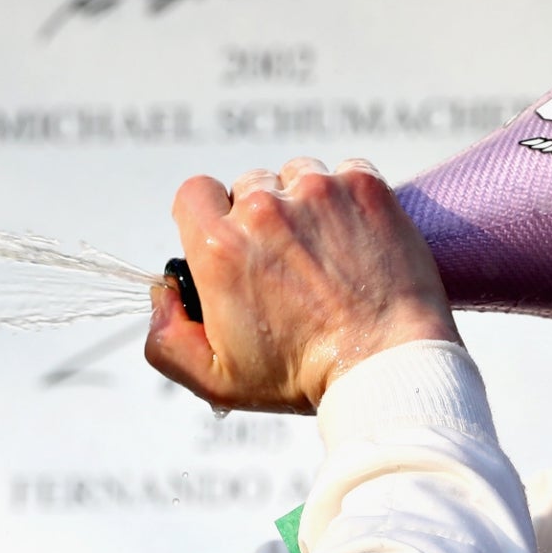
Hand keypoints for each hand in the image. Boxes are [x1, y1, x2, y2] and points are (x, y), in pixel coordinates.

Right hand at [146, 156, 457, 412]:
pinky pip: (345, 172)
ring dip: (305, 205)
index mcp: (220, 246)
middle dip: (261, 218)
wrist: (387, 367)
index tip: (231, 241)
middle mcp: (265, 209)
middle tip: (288, 264)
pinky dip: (348, 199)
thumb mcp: (215, 380)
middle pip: (248, 186)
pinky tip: (356, 239)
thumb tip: (164, 292)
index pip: (192, 193)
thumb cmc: (302, 379)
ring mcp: (318, 192)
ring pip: (296, 176)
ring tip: (326, 254)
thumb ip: (166, 338)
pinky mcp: (365, 187)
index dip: (207, 216)